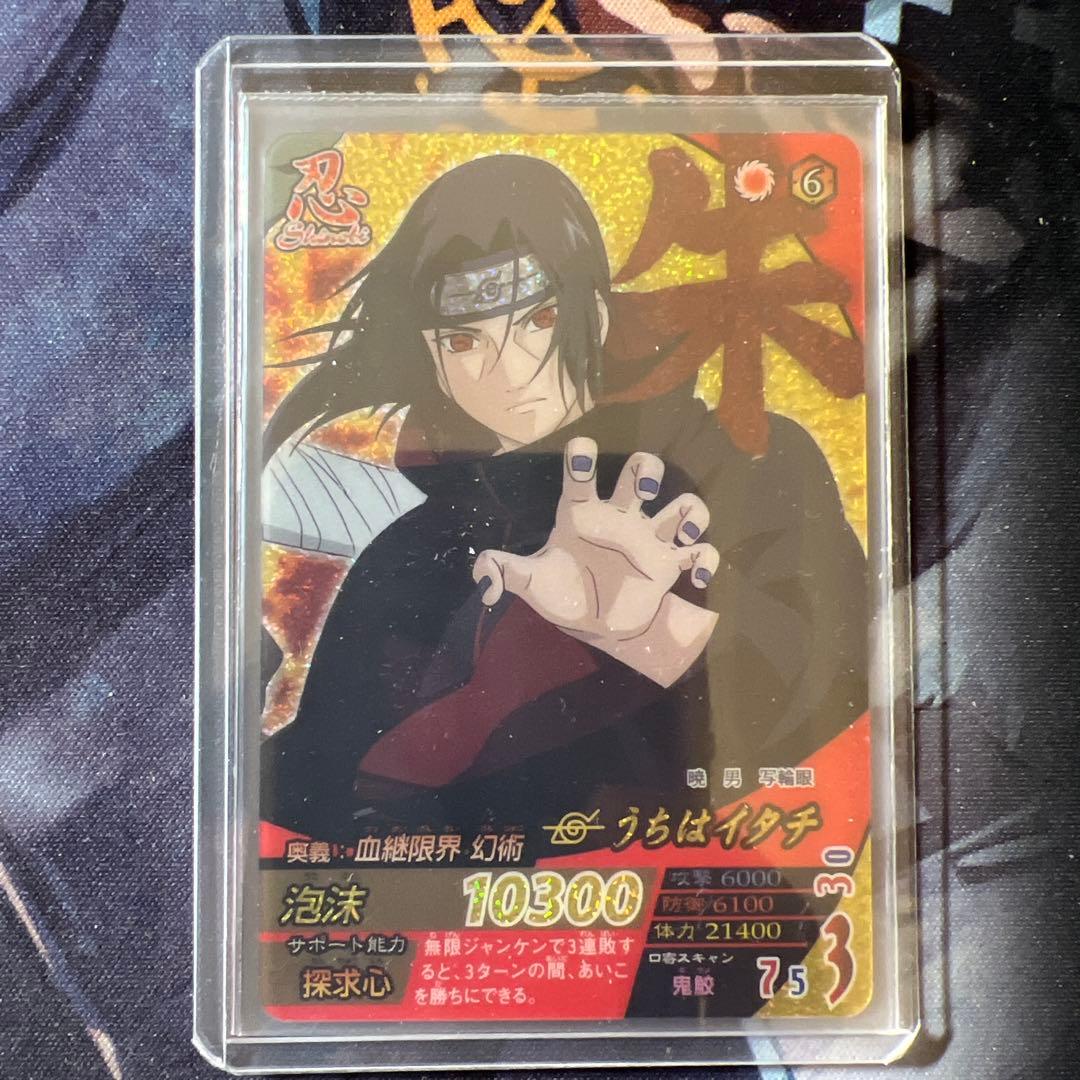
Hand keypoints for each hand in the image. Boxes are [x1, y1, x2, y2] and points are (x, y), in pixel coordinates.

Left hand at [472, 438, 719, 685]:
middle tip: (643, 490)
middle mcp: (620, 517)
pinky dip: (707, 560)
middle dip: (647, 471)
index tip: (582, 448)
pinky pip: (700, 552)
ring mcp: (650, 539)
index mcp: (583, 514)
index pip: (582, 477)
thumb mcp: (533, 583)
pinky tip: (697, 578)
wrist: (597, 623)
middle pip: (641, 473)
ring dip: (691, 512)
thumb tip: (481, 577)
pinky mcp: (671, 564)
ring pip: (683, 505)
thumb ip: (507, 572)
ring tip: (683, 532)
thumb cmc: (565, 591)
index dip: (582, 459)